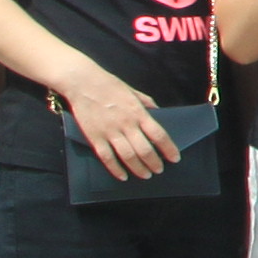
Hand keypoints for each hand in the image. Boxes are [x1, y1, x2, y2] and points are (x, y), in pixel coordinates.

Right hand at [60, 68, 184, 182]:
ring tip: (146, 175)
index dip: (169, 149)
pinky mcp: (95, 137)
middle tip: (159, 170)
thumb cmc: (109, 85)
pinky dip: (116, 169)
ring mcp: (110, 131)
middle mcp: (126, 124)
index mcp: (138, 112)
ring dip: (139, 169)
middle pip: (144, 150)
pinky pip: (107, 157)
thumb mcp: (133, 91)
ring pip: (128, 156)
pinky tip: (123, 176)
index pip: (159, 134)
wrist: (82, 82)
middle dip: (154, 163)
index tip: (175, 158)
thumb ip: (146, 103)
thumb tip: (158, 113)